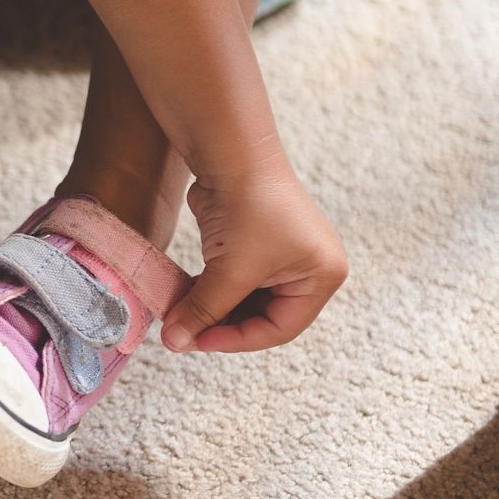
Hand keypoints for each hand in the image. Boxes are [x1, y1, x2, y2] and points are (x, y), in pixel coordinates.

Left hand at [162, 158, 347, 352]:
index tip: (198, 342)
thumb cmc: (249, 210)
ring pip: (245, 301)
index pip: (280, 329)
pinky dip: (211, 291)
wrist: (232, 155)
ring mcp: (282, 257)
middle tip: (185, 333)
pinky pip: (234, 281)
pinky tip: (185, 296)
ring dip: (213, 310)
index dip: (238, 340)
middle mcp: (309, 268)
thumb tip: (176, 341)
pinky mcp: (256, 245)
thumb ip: (204, 310)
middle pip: (263, 317)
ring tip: (181, 314)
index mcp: (323, 276)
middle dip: (223, 325)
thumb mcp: (230, 271)